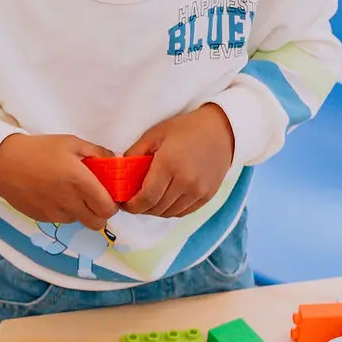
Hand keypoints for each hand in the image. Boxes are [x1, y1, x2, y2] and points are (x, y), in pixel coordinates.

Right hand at [0, 132, 114, 229]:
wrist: (5, 163)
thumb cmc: (39, 150)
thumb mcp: (71, 143)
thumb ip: (97, 152)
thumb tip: (115, 161)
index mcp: (80, 181)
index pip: (108, 208)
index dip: (112, 204)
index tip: (108, 194)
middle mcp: (70, 202)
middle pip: (97, 223)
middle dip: (100, 212)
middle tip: (94, 198)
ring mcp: (56, 213)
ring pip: (80, 221)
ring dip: (81, 211)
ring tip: (70, 191)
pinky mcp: (44, 218)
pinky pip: (63, 219)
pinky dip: (65, 211)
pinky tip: (55, 194)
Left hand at [127, 103, 234, 217]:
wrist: (222, 131)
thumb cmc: (186, 129)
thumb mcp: (155, 134)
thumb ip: (135, 154)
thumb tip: (119, 172)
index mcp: (169, 164)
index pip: (146, 198)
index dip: (132, 206)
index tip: (124, 203)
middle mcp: (185, 181)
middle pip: (156, 208)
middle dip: (141, 208)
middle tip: (133, 201)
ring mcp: (198, 191)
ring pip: (169, 213)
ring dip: (155, 210)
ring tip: (149, 199)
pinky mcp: (207, 196)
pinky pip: (183, 212)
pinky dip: (170, 210)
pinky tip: (165, 199)